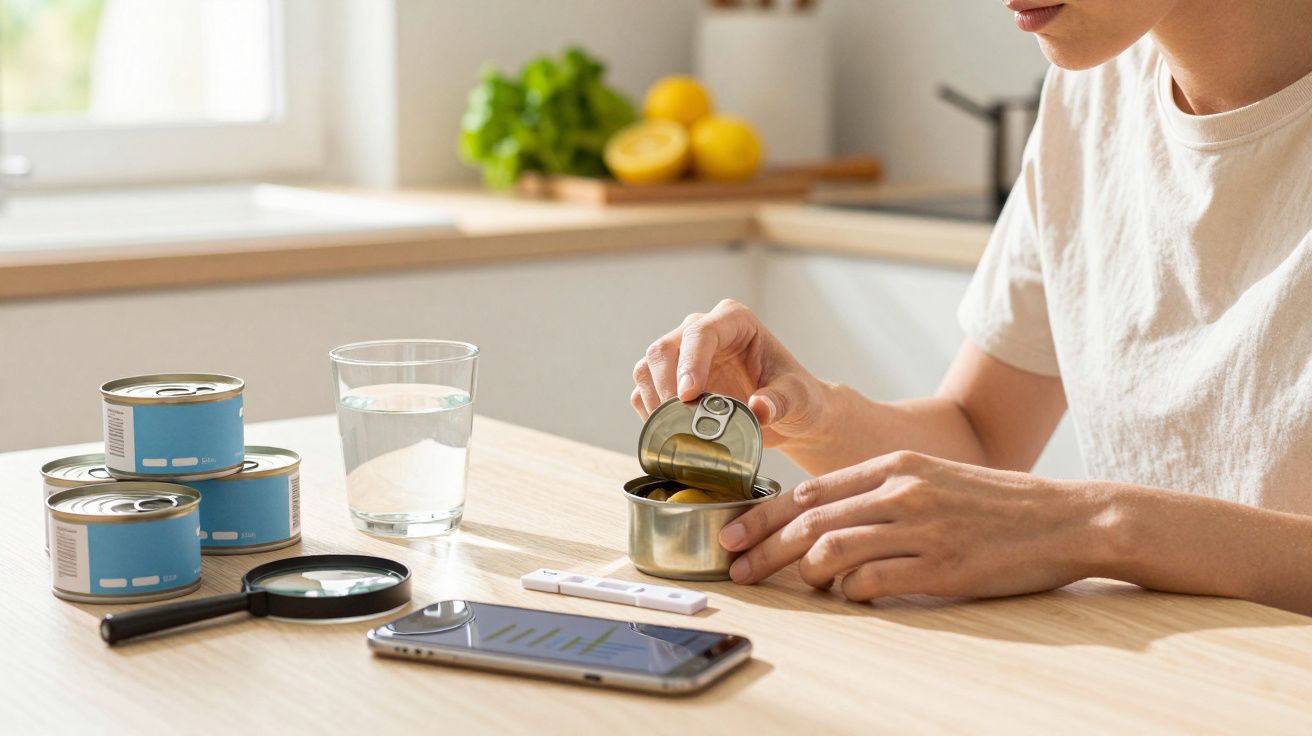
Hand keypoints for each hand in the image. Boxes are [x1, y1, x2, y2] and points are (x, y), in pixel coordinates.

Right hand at [630, 299, 829, 447]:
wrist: (789, 416)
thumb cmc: (796, 396)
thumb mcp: (798, 397)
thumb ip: (780, 400)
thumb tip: (759, 409)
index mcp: (734, 321)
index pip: (701, 332)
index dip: (690, 362)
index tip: (689, 396)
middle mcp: (702, 332)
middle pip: (664, 349)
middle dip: (666, 385)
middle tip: (679, 420)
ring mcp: (683, 356)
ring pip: (647, 368)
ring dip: (654, 401)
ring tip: (675, 429)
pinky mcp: (671, 382)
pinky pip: (644, 392)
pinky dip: (650, 413)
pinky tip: (669, 432)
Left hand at [717, 451, 1110, 600]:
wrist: (1065, 517)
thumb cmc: (995, 503)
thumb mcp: (931, 478)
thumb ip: (879, 492)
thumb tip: (823, 518)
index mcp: (894, 465)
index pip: (809, 490)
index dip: (763, 514)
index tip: (734, 533)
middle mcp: (900, 491)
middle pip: (809, 521)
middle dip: (763, 548)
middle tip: (737, 569)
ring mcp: (919, 529)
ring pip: (831, 550)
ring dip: (804, 575)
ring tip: (799, 587)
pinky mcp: (940, 567)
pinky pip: (871, 582)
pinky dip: (848, 593)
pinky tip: (848, 596)